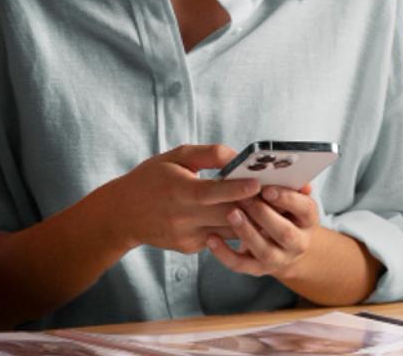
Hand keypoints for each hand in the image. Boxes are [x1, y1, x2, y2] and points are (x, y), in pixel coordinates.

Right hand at [105, 144, 261, 253]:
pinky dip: (234, 228)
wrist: (123, 214)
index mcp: (180, 192)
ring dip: (252, 221)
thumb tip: (237, 157)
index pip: (214, 192)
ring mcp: (188, 236)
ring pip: (229, 231)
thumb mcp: (174, 157)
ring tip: (274, 208)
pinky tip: (251, 220)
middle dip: (255, 206)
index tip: (260, 183)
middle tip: (280, 196)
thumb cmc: (151, 179)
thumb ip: (207, 155)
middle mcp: (184, 217)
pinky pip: (218, 237)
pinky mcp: (190, 247)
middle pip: (228, 215)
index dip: (238, 189)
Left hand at [206, 183, 319, 278]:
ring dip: (246, 232)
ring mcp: (279, 259)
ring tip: (231, 214)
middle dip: (263, 215)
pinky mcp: (258, 269)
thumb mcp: (291, 198)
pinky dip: (224, 253)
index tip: (267, 189)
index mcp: (308, 220)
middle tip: (244, 198)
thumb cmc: (284, 213)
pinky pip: (241, 265)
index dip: (287, 199)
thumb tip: (286, 171)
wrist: (286, 247)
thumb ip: (286, 184)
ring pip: (264, 251)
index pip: (305, 209)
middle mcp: (298, 243)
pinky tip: (211, 238)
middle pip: (285, 233)